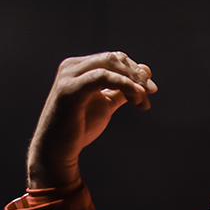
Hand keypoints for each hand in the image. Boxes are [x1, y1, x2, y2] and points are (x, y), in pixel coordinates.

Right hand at [26, 52, 157, 189]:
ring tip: (143, 98)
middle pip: (114, 58)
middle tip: (152, 92)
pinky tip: (137, 95)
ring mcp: (69, 76)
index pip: (115, 58)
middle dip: (137, 75)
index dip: (136, 72)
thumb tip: (146, 70)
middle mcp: (72, 67)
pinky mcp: (69, 89)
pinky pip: (102, 77)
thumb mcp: (107, 103)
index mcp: (80, 67)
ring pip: (110, 64)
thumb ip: (123, 88)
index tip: (151, 91)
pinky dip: (123, 83)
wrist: (57, 151)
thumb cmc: (81, 127)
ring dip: (132, 80)